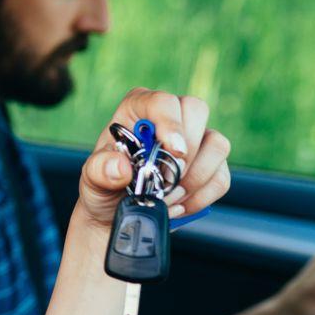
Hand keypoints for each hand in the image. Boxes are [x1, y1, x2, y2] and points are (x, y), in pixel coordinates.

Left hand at [76, 89, 230, 232]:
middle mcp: (170, 117)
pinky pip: (222, 177)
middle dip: (187, 151)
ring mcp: (195, 140)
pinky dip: (202, 197)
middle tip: (166, 180)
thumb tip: (121, 167)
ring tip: (168, 198)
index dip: (171, 123)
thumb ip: (101, 170)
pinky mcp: (210, 165)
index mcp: (139, 109)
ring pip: (217, 145)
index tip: (174, 151)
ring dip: (195, 178)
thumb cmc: (104, 185)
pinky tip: (179, 206)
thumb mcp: (92, 179)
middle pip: (197, 110)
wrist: (117, 213)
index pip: (162, 101)